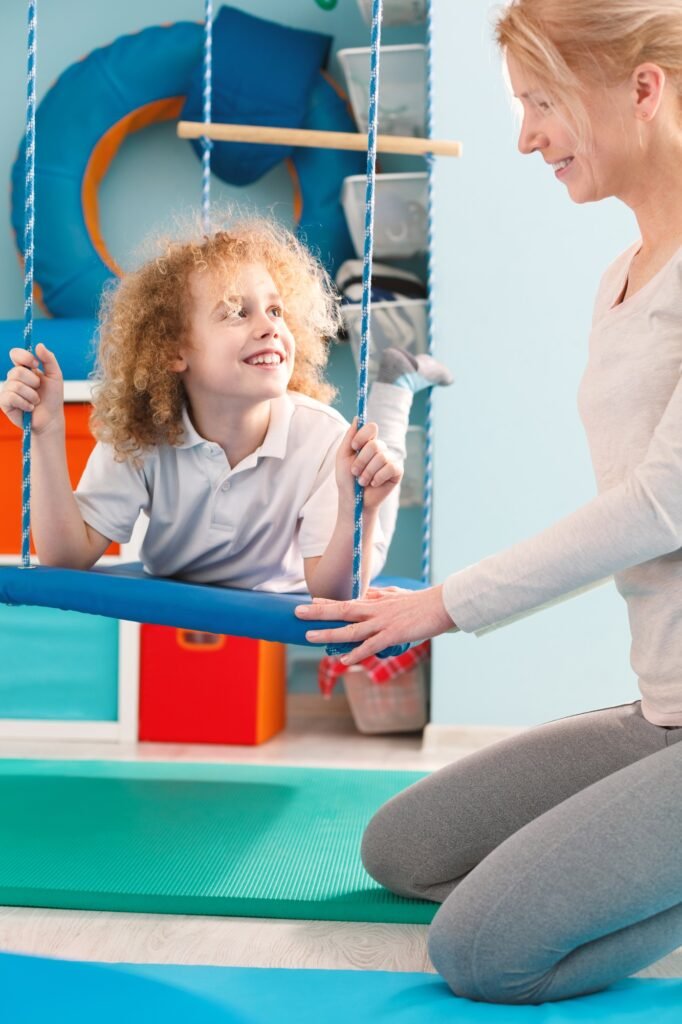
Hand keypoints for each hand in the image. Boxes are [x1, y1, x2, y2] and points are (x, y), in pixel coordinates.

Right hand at [0, 343, 64, 435]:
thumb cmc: (53, 398)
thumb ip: (49, 359)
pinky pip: (11, 397)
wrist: (51, 419)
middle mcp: (14, 377)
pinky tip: (29, 408)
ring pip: (16, 385)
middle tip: (39, 390)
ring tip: (36, 401)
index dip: (24, 357)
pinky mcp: (5, 402)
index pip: (16, 354)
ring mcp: (8, 389)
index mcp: (25, 369)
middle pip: (17, 371)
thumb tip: (39, 345)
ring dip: (32, 395)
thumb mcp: (55, 376)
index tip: (36, 364)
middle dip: (33, 382)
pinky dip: (25, 403)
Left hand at [295, 583, 455, 664]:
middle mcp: (376, 610)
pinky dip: (357, 653)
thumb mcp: (398, 594)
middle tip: (298, 612)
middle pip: (342, 610)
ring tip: (309, 635)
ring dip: (329, 633)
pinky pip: (371, 646)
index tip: (311, 602)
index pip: (348, 601)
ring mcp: (383, 623)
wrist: (442, 604)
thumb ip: (381, 595)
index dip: (328, 602)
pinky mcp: (393, 634)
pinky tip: (344, 660)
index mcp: (377, 602)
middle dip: (318, 612)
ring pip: (351, 629)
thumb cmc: (422, 601)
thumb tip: (369, 594)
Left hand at [336, 418, 402, 512]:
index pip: (371, 428)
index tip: (354, 446)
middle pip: (375, 445)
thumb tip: (357, 418)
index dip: (362, 436)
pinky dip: (378, 477)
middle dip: (361, 461)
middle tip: (355, 472)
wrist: (354, 501)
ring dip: (368, 472)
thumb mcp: (343, 457)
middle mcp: (380, 449)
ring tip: (362, 481)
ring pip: (381, 457)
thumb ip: (349, 437)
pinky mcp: (397, 472)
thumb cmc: (347, 480)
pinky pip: (390, 468)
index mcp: (367, 443)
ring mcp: (390, 460)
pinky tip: (374, 484)